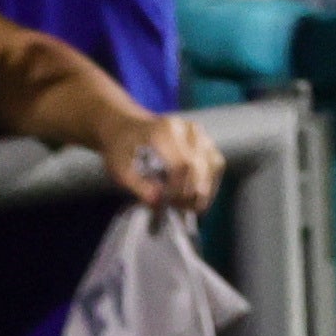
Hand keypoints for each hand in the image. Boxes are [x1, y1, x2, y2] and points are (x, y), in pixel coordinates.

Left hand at [106, 111, 222, 217]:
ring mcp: (199, 133)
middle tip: (174, 207)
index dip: (178, 189)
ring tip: (186, 205)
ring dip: (204, 190)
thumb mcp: (119, 168)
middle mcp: (187, 127)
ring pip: (214, 163)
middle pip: (200, 165)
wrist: (127, 130)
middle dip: (190, 192)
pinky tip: (194, 198)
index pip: (183, 163)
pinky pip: (216, 164)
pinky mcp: (205, 142)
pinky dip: (209, 184)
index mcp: (165, 129)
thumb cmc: (122, 150)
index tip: (165, 203)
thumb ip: (138, 186)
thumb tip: (159, 203)